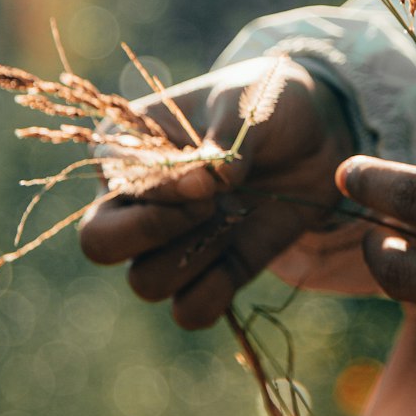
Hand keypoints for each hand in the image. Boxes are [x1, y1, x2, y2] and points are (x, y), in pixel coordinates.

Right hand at [78, 58, 357, 328]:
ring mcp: (169, 243)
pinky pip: (188, 311)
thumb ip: (225, 139)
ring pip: (145, 283)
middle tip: (208, 206)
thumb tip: (209, 185)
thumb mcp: (247, 104)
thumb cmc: (266, 103)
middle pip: (98, 244)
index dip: (158, 190)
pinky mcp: (209, 273)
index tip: (208, 175)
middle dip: (153, 232)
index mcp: (124, 147)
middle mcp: (134, 201)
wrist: (316, 132)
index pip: (111, 182)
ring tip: (235, 219)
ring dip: (194, 258)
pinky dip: (213, 296)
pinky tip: (239, 254)